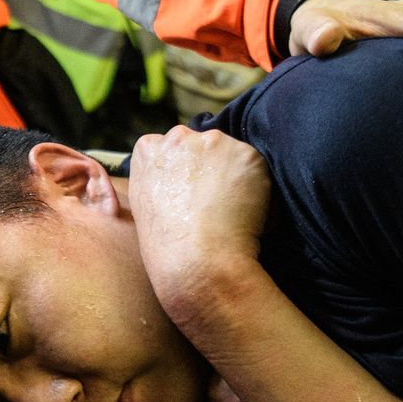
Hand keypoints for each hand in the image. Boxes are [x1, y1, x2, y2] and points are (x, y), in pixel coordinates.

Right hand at [128, 126, 270, 310]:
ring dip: (234, 177)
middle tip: (212, 204)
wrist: (197, 264)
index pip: (171, 147)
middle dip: (210, 168)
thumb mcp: (144, 207)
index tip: (189, 193)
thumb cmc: (167, 250)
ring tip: (229, 214)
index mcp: (148, 150)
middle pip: (202, 145)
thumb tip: (181, 181)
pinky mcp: (246, 154)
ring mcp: (213, 143)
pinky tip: (246, 216)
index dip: (185, 171)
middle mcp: (178, 138)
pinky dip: (258, 191)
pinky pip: (256, 170)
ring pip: (231, 155)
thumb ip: (160, 182)